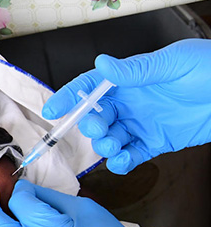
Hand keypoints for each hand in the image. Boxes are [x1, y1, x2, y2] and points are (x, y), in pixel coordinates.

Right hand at [42, 39, 210, 174]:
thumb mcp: (173, 64)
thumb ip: (136, 70)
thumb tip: (102, 64)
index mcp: (130, 79)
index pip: (91, 86)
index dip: (70, 96)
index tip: (53, 109)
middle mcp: (131, 103)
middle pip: (95, 116)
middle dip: (90, 125)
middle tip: (101, 128)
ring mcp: (141, 125)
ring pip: (108, 139)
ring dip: (104, 146)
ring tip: (114, 147)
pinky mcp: (154, 144)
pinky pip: (129, 157)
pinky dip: (121, 162)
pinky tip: (123, 160)